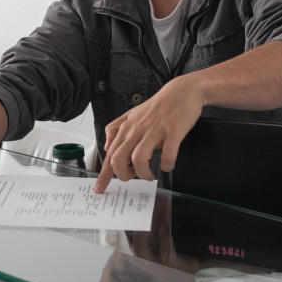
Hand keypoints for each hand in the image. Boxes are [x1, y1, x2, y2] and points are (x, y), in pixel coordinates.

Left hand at [94, 76, 203, 191]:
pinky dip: (167, 165)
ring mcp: (155, 131)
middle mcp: (137, 130)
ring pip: (139, 159)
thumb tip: (107, 146)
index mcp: (126, 128)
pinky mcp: (172, 132)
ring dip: (144, 174)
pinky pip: (167, 155)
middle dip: (124, 176)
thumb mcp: (132, 114)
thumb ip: (116, 129)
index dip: (103, 175)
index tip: (99, 189)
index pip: (110, 155)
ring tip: (150, 175)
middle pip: (119, 159)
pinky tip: (168, 165)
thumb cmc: (157, 107)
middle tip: (134, 176)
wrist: (182, 91)